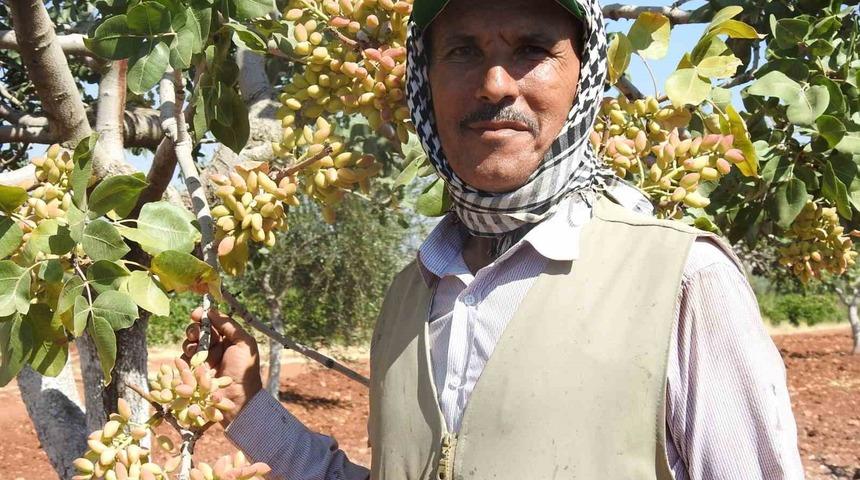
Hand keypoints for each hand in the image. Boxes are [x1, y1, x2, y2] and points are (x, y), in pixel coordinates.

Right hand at [182, 307, 262, 427]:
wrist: (236, 399)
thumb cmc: (243, 371)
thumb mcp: (244, 344)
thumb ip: (230, 326)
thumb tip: (212, 312)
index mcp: (228, 339)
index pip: (212, 323)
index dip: (203, 316)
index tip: (195, 314)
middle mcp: (215, 347)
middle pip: (198, 331)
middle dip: (194, 330)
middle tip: (195, 335)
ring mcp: (203, 360)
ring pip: (189, 344)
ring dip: (189, 343)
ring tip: (195, 351)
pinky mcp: (193, 372)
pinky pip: (183, 360)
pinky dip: (184, 358)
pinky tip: (190, 362)